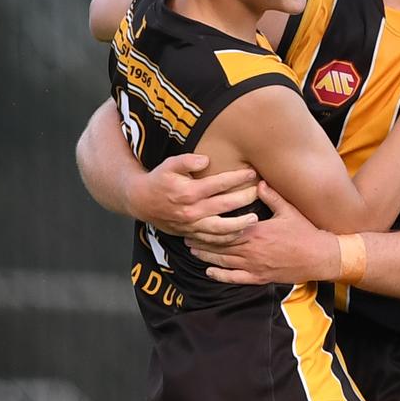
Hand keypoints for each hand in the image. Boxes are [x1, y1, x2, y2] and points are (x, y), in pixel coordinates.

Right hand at [136, 154, 259, 237]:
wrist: (141, 201)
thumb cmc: (158, 180)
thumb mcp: (169, 164)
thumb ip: (187, 160)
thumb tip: (206, 160)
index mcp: (188, 192)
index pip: (218, 184)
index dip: (237, 178)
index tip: (252, 172)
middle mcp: (191, 211)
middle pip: (224, 206)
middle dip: (245, 199)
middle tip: (259, 192)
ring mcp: (191, 225)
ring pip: (220, 229)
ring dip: (239, 225)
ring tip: (254, 219)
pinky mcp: (190, 234)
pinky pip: (211, 240)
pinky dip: (226, 239)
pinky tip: (239, 233)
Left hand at [188, 181, 339, 283]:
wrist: (319, 256)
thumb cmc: (305, 232)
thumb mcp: (288, 210)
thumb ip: (271, 196)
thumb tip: (257, 181)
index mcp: (256, 231)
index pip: (226, 228)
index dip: (209, 226)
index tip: (195, 221)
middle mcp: (252, 249)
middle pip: (220, 245)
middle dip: (202, 240)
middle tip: (186, 235)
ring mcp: (255, 265)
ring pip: (224, 261)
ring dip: (207, 256)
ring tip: (193, 250)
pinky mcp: (260, 277)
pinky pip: (236, 278)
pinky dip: (221, 275)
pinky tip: (210, 272)